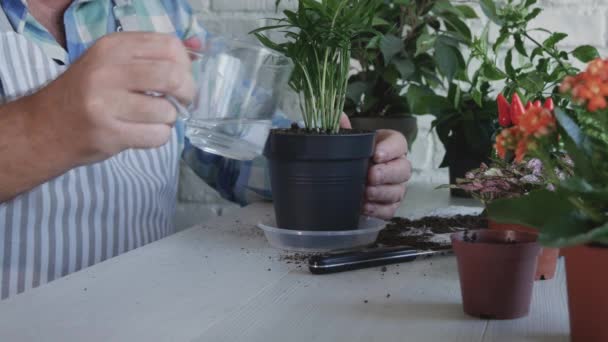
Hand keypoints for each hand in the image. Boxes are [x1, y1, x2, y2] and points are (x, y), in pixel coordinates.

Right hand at [27, 32, 194, 166]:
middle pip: (172, 77)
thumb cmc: (87, 94)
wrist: (45, 128)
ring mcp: (106, 103)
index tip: (183, 78)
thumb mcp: (111, 63)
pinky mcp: (109, 133)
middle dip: (187, 93)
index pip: (169, 46)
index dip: (186, 65)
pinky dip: (159, 137)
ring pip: (166, 111)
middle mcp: (107, 70)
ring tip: (155, 119)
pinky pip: (157, 136)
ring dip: (170, 119)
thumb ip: (149, 58)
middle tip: (182, 102)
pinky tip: (144, 132)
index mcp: (112, 47)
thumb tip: (197, 54)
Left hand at [340, 115, 411, 219]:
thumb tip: (339, 116)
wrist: (345, 177)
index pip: (399, 143)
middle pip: (403, 170)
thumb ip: (344, 129)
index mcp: (390, 146)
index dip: (391, 150)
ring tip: (365, 193)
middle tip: (370, 176)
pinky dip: (378, 210)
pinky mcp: (389, 205)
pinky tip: (365, 207)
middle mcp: (397, 166)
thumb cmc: (352, 155)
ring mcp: (395, 187)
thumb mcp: (348, 140)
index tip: (376, 154)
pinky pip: (390, 210)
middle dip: (387, 174)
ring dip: (381, 193)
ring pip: (398, 191)